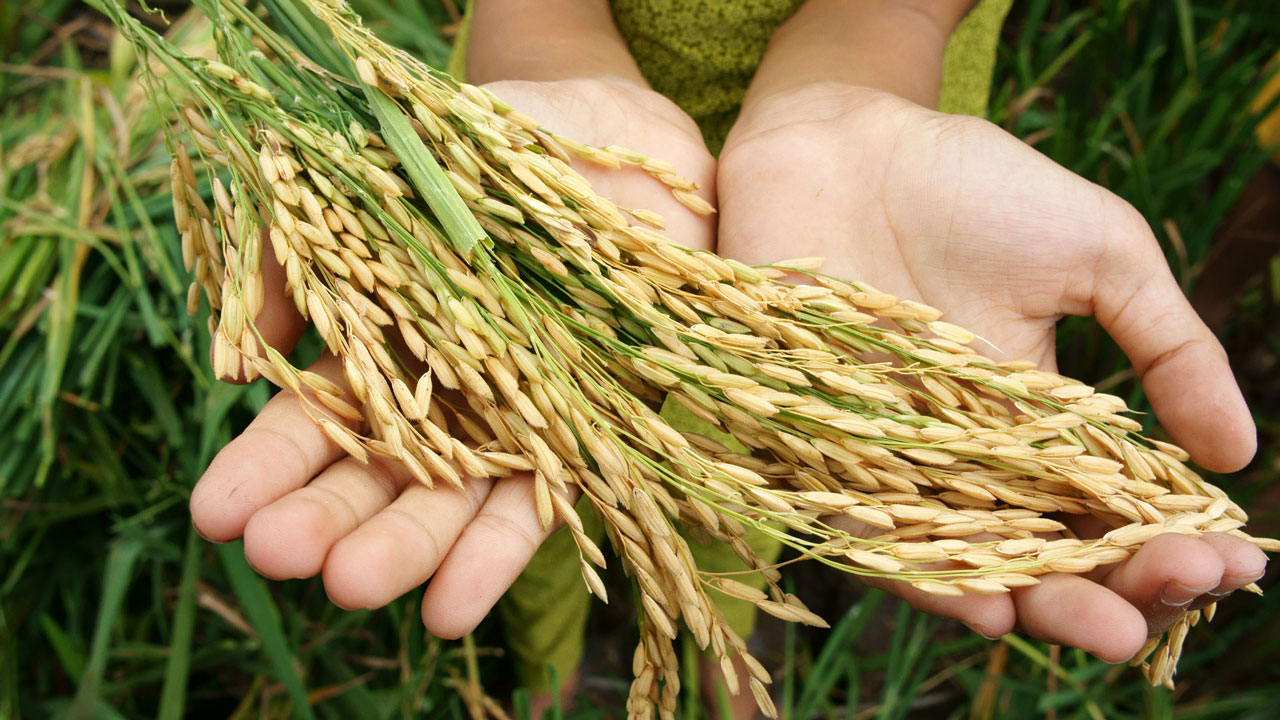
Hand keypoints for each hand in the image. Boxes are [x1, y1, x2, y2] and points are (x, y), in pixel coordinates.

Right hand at [189, 77, 715, 636]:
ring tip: (350, 586)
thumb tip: (241, 354)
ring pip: (450, 500)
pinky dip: (497, 553)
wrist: (613, 134)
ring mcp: (517, 418)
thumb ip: (307, 252)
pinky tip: (451, 606)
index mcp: (385, 341)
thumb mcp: (383, 175)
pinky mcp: (588, 432)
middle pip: (377, 472)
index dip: (268, 465)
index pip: (315, 418)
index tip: (216, 513)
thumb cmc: (489, 147)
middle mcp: (446, 395)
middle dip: (325, 516)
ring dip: (401, 547)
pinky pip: (543, 502)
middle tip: (277, 554)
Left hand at [716, 82, 1265, 660]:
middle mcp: (962, 456)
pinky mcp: (812, 444)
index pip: (1104, 512)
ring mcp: (887, 455)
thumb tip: (1236, 453)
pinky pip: (861, 525)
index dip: (1162, 546)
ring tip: (1089, 626)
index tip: (1225, 561)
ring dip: (1026, 603)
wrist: (844, 139)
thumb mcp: (1097, 252)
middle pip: (1035, 556)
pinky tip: (977, 602)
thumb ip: (1165, 346)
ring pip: (958, 559)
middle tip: (1152, 612)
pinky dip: (916, 569)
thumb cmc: (972, 185)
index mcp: (1036, 422)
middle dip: (1099, 595)